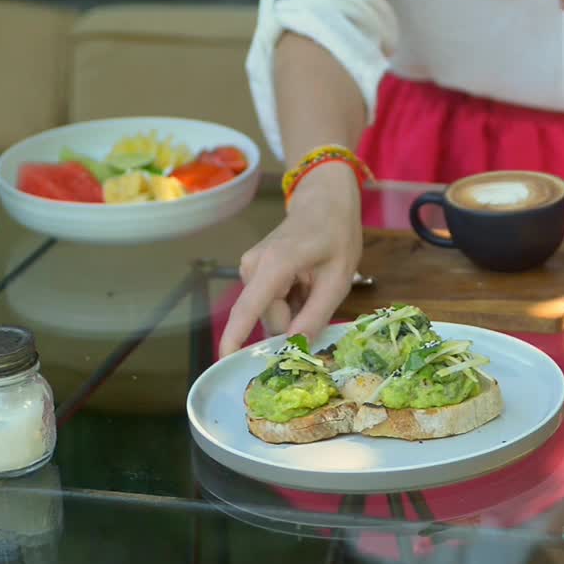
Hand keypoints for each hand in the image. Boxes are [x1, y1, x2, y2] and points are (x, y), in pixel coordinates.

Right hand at [217, 163, 362, 357]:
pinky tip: (304, 282)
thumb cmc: (336, 236)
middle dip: (295, 320)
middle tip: (321, 297)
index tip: (225, 361)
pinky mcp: (251, 270)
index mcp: (275, 265)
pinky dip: (289, 299)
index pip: (249, 308)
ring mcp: (249, 267)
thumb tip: (294, 344)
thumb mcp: (338, 280)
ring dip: (294, 308)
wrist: (324, 202)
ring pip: (270, 311)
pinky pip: (269, 301)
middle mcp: (253, 266)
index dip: (236, 337)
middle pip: (269, 317)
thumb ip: (316, 314)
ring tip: (313, 284)